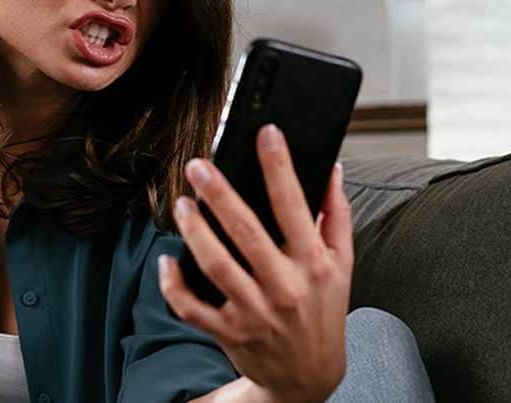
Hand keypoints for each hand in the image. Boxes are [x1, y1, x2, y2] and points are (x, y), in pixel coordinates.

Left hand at [158, 124, 352, 402]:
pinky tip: (167, 259)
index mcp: (314, 263)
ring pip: (215, 264)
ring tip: (182, 204)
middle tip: (198, 165)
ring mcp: (255, 311)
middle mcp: (285, 287)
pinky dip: (174, 284)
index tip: (266, 132)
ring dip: (194, 231)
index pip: (295, 205)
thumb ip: (336, 215)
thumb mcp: (342, 265)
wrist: (309, 377)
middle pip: (246, 231)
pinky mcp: (229, 332)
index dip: (279, 166)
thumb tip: (332, 168)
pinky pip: (192, 307)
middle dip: (220, 193)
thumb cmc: (323, 310)